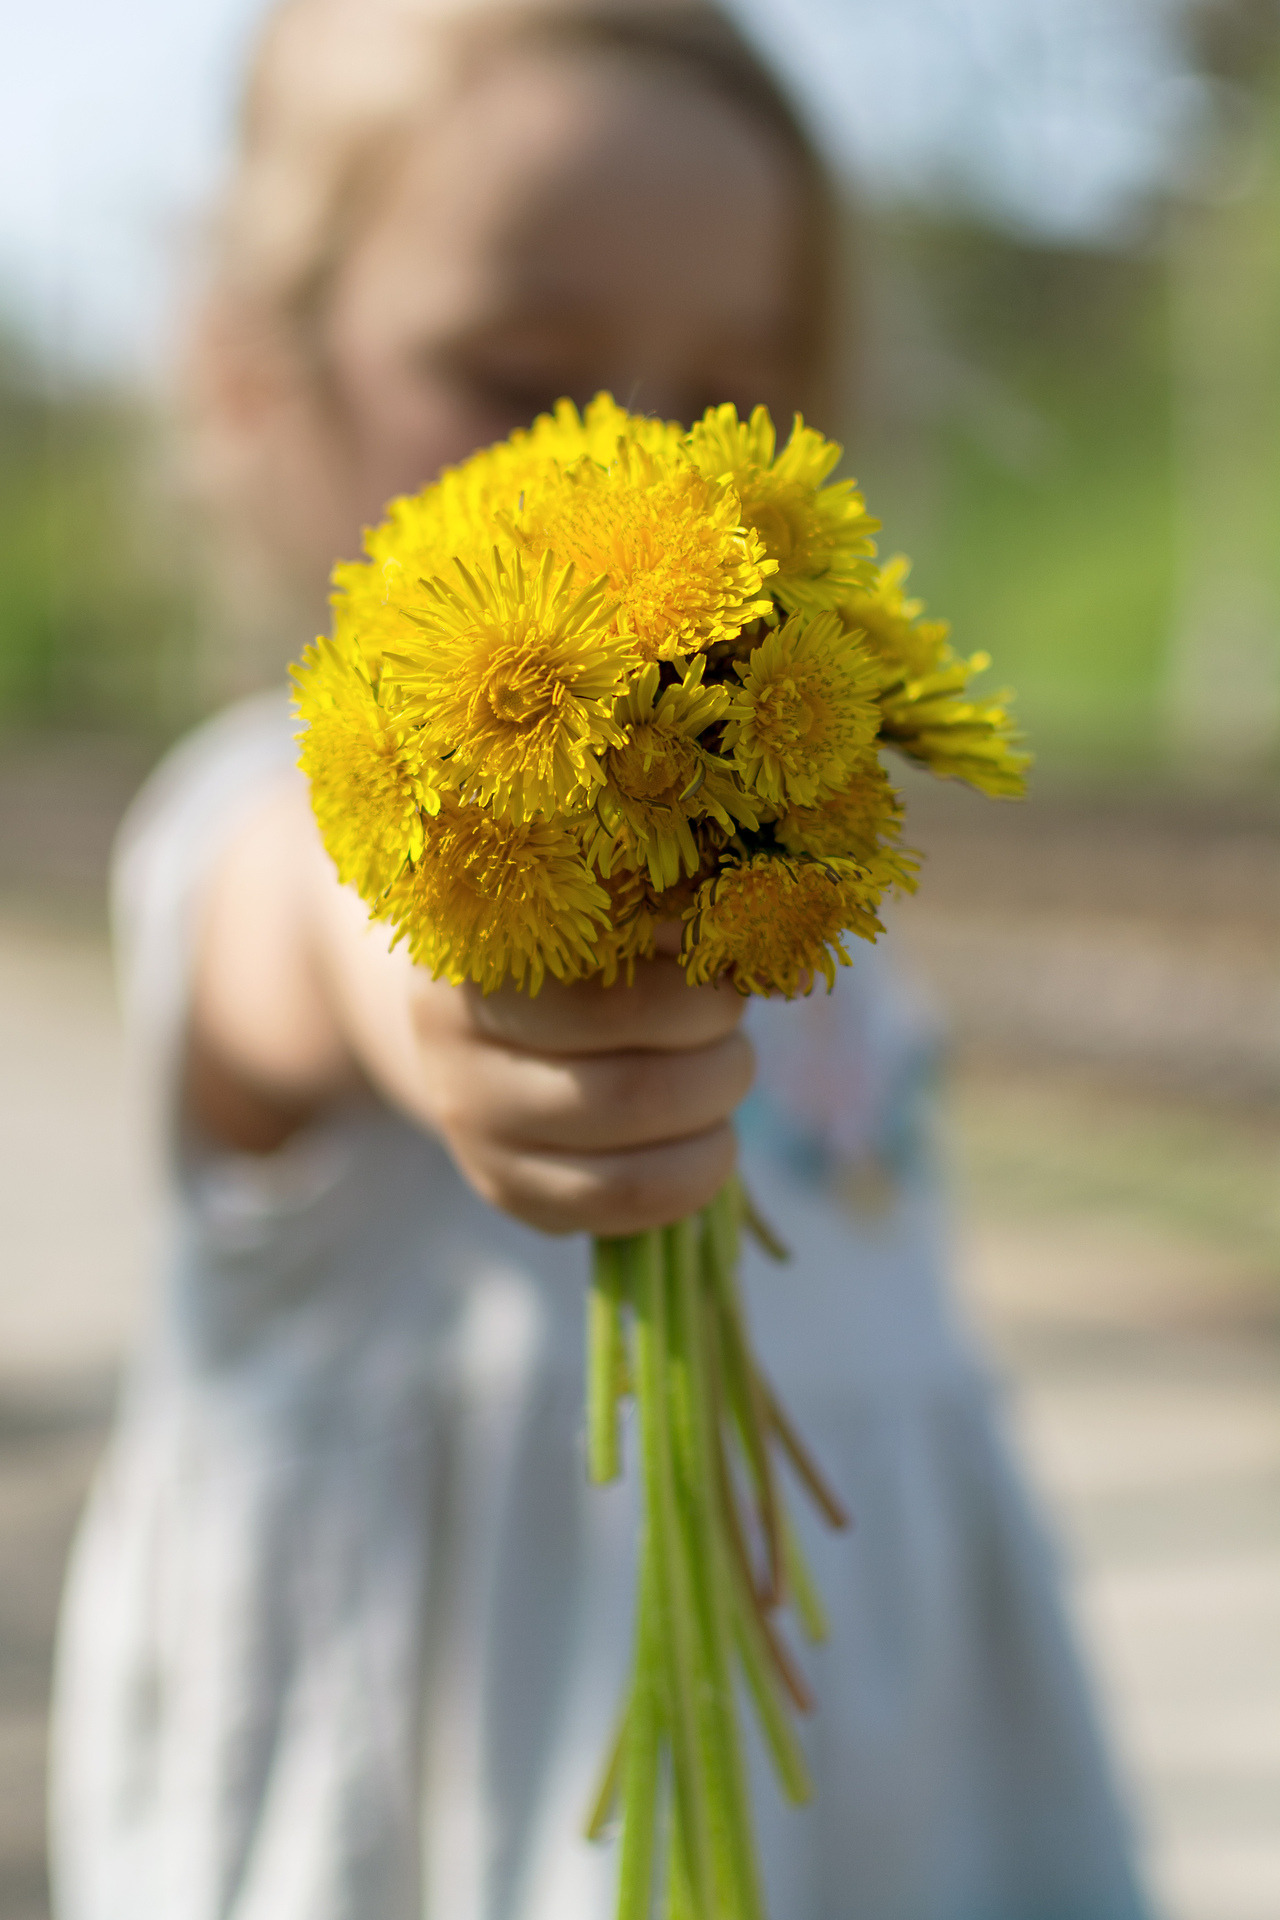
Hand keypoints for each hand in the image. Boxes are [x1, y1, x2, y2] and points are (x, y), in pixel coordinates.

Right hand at [191, 785, 752, 1234]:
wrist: (490, 1009)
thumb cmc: (579, 937)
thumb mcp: (613, 899)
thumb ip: (682, 907)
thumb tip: (782, 954)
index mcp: (475, 946)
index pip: (606, 985)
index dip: (692, 973)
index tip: (721, 949)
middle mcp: (452, 1046)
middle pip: (631, 1086)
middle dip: (718, 1054)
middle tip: (731, 1022)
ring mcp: (473, 1129)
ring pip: (632, 1155)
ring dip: (713, 1112)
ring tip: (722, 1071)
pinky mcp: (507, 1190)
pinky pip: (624, 1208)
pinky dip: (696, 1173)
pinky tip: (706, 1133)